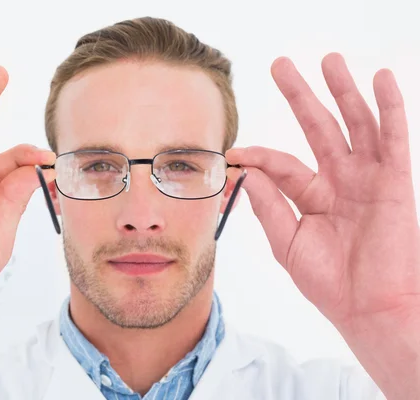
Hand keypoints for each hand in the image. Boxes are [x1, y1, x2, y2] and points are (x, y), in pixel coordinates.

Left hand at [225, 53, 419, 331]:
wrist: (369, 308)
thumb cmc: (330, 283)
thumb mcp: (288, 243)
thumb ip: (268, 207)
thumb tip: (244, 173)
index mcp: (312, 197)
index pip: (280, 164)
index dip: (257, 157)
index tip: (231, 152)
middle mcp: (340, 181)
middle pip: (317, 128)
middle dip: (300, 96)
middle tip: (280, 65)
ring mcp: (367, 179)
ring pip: (355, 124)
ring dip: (343, 91)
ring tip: (329, 59)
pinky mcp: (395, 183)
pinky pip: (394, 139)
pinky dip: (389, 109)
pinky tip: (380, 80)